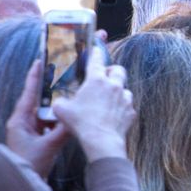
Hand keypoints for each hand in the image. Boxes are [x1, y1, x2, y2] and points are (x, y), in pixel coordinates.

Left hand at [6, 58, 70, 177]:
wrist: (26, 183)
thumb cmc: (30, 165)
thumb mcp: (48, 147)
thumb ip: (62, 131)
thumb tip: (75, 118)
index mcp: (19, 121)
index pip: (28, 94)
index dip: (34, 77)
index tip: (39, 61)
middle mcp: (23, 122)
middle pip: (37, 100)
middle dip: (48, 87)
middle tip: (58, 72)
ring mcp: (30, 130)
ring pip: (45, 112)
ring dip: (55, 105)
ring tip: (67, 93)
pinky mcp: (37, 137)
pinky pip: (49, 123)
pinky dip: (58, 119)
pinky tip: (67, 115)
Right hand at [52, 45, 134, 163]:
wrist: (101, 140)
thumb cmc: (81, 123)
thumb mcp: (62, 110)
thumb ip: (61, 101)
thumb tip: (59, 102)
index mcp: (96, 80)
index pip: (97, 59)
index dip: (95, 52)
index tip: (96, 50)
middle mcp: (113, 85)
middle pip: (118, 69)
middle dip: (113, 71)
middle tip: (105, 79)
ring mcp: (125, 98)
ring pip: (124, 88)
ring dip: (118, 92)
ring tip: (108, 101)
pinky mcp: (131, 111)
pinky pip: (128, 105)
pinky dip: (122, 108)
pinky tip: (113, 115)